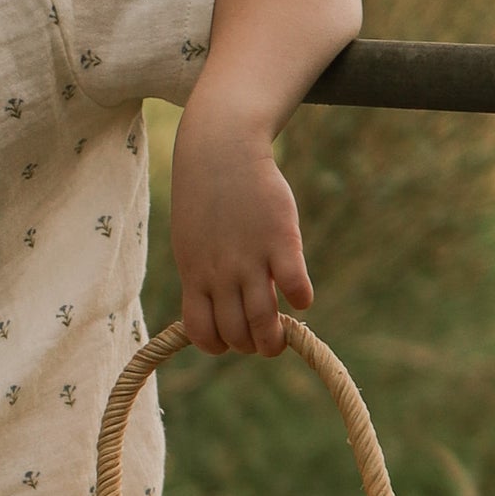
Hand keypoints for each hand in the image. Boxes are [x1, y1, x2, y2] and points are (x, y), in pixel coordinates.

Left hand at [169, 97, 312, 357]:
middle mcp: (221, 273)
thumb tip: (219, 312)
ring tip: (282, 338)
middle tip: (263, 341)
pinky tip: (301, 297)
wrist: (221, 149)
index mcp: (195, 276)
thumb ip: (203, 277)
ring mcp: (250, 258)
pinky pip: (294, 284)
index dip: (217, 345)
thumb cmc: (205, 199)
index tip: (229, 340)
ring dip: (274, 339)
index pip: (202, 332)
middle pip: (236, 332)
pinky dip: (301, 299)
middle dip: (250, 346)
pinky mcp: (280, 239)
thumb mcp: (192, 244)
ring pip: (263, 319)